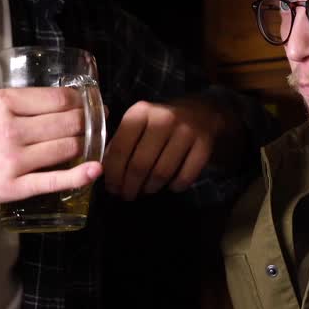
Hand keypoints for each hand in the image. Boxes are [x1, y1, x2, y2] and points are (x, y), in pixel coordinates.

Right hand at [0, 87, 101, 214]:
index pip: (57, 99)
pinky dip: (79, 176)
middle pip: (67, 122)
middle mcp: (12, 129)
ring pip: (66, 148)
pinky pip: (54, 181)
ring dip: (82, 145)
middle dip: (85, 121)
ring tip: (86, 143)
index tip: (87, 103)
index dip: (79, 101)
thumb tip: (21, 101)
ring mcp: (14, 160)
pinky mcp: (14, 187)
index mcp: (2, 104)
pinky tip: (94, 170)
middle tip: (93, 123)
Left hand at [102, 96, 228, 199]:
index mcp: (140, 112)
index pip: (120, 149)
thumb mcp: (138, 123)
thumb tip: (104, 171)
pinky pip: (185, 176)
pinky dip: (175, 186)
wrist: (202, 112)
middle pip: (140, 164)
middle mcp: (163, 119)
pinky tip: (170, 186)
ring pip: (162, 173)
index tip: (111, 189)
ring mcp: (186, 131)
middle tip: (127, 196)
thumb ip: (121, 142)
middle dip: (130, 186)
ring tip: (146, 190)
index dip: (113, 174)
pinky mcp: (204, 145)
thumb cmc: (161, 122)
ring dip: (150, 188)